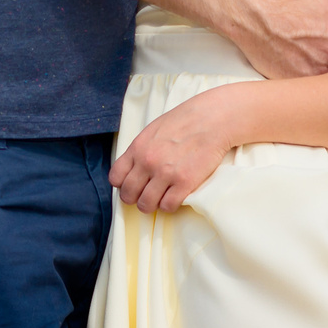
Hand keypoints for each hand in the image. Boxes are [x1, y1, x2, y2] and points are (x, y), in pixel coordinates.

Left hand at [109, 84, 248, 212]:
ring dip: (151, 205)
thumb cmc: (184, 122)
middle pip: (128, 194)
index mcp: (138, 148)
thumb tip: (132, 169)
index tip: (131, 185)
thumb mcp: (153, 131)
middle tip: (144, 197)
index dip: (122, 185)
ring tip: (159, 199)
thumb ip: (141, 150)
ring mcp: (166, 173)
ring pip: (146, 204)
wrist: (211, 120)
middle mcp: (148, 162)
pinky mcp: (184, 183)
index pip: (116, 177)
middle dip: (134, 199)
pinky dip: (169, 206)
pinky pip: (168, 206)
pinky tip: (174, 197)